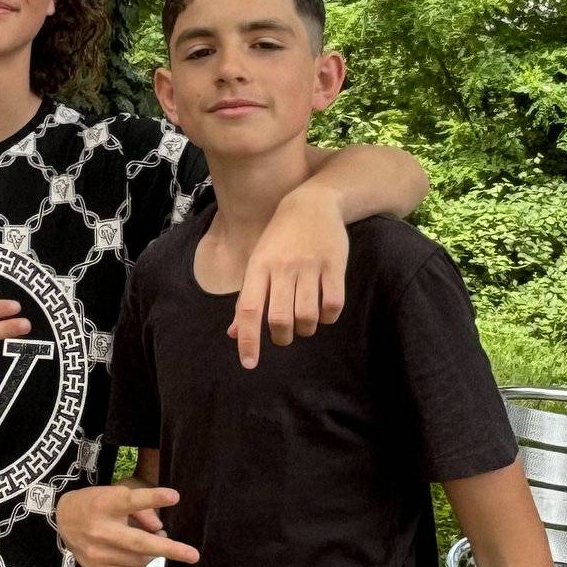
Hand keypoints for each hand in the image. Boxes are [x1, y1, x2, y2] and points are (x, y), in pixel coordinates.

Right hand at [55, 483, 199, 566]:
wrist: (63, 520)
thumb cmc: (96, 504)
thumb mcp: (115, 494)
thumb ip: (141, 508)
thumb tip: (159, 528)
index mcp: (105, 505)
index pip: (131, 501)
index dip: (153, 498)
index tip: (175, 496)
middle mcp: (100, 531)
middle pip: (139, 543)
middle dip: (169, 549)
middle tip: (192, 555)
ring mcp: (96, 554)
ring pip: (138, 561)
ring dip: (153, 554)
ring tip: (153, 543)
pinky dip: (140, 566)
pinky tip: (137, 556)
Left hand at [230, 179, 347, 367]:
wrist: (311, 203)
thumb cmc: (279, 240)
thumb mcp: (257, 263)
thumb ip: (247, 299)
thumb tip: (233, 334)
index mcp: (258, 267)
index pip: (247, 309)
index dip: (247, 340)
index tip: (249, 363)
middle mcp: (282, 267)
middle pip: (279, 319)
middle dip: (281, 337)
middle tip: (284, 335)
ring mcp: (309, 265)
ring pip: (307, 315)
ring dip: (305, 329)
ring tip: (304, 323)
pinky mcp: (334, 264)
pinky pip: (333, 304)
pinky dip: (328, 318)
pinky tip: (323, 313)